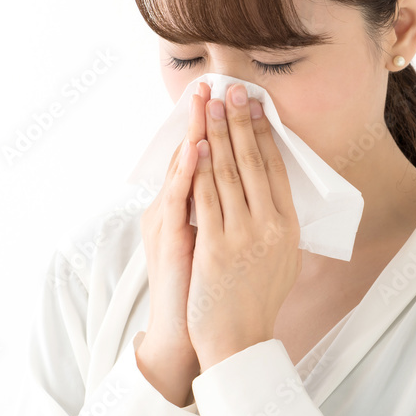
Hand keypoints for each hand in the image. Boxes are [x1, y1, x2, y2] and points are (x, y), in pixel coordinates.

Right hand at [136, 82, 210, 404]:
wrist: (194, 334)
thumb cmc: (209, 290)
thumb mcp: (217, 242)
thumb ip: (223, 212)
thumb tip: (248, 189)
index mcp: (184, 208)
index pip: (202, 158)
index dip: (213, 126)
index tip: (227, 96)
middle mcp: (171, 209)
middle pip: (189, 154)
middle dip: (202, 117)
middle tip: (212, 82)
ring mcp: (167, 222)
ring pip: (182, 169)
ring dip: (193, 132)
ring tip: (204, 101)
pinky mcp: (167, 239)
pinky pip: (179, 200)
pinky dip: (187, 172)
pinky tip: (197, 148)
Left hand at [185, 83, 301, 369]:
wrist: (239, 340)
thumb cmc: (256, 299)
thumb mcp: (282, 258)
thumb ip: (277, 223)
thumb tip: (274, 191)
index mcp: (288, 226)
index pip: (276, 168)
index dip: (265, 133)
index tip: (256, 104)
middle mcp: (271, 226)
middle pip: (253, 162)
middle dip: (240, 121)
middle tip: (232, 88)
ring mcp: (244, 235)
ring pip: (228, 173)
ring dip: (218, 134)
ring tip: (212, 105)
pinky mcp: (217, 246)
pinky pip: (206, 197)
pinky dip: (201, 167)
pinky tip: (196, 144)